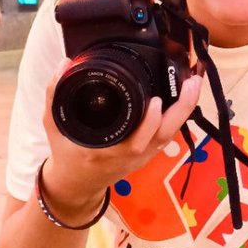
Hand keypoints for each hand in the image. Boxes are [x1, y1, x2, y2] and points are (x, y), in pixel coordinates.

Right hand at [40, 59, 202, 224]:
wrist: (76, 184)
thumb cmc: (66, 152)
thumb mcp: (53, 123)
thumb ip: (54, 93)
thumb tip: (65, 63)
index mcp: (106, 151)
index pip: (134, 141)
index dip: (148, 123)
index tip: (157, 101)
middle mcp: (129, 156)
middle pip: (163, 135)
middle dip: (181, 109)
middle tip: (191, 82)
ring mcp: (141, 156)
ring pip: (169, 134)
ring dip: (185, 109)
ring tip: (194, 82)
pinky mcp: (148, 153)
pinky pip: (167, 134)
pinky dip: (178, 115)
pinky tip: (185, 96)